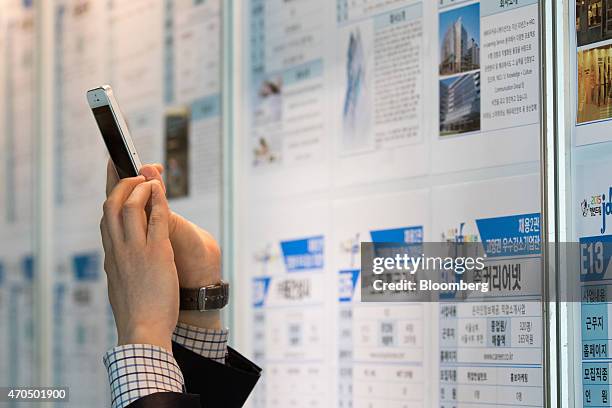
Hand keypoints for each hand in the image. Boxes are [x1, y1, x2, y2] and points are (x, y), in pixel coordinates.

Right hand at [100, 174, 178, 351]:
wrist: (142, 331)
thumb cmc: (136, 312)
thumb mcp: (120, 284)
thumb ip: (120, 266)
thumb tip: (119, 259)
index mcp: (111, 255)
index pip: (106, 216)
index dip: (111, 193)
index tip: (115, 175)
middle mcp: (118, 249)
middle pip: (111, 204)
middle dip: (122, 182)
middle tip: (136, 172)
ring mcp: (135, 250)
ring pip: (129, 206)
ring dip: (140, 188)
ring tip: (151, 180)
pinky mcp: (156, 254)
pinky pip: (157, 219)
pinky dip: (159, 201)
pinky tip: (162, 191)